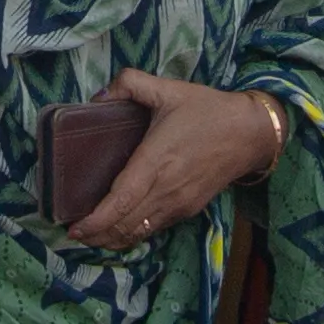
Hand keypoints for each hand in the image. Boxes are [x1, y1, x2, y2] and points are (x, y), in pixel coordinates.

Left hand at [65, 70, 285, 248]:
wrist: (251, 133)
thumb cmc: (208, 111)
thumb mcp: (169, 89)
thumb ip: (131, 84)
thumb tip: (99, 96)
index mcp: (156, 162)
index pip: (120, 202)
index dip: (95, 221)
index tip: (72, 227)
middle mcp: (165, 190)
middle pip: (124, 225)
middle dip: (96, 235)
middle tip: (72, 233)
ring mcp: (178, 204)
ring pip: (139, 233)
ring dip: (112, 239)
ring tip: (90, 236)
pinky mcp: (188, 210)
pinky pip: (155, 229)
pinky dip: (133, 234)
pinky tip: (120, 230)